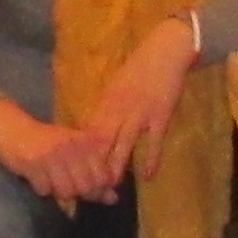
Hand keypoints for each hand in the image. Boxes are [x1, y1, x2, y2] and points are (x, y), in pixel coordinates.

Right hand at [0, 95, 120, 208]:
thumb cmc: (45, 140)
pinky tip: (38, 177)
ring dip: (58, 192)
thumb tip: (113, 199)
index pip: (103, 177)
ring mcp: (52, 155)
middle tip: (66, 185)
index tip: (88, 188)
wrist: (10, 126)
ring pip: (66, 192)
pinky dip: (42, 189)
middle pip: (85, 188)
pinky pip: (45, 190)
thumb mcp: (73, 151)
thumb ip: (95, 174)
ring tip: (51, 181)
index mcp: (85, 141)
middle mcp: (71, 147)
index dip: (98, 189)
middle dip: (78, 194)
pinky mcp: (32, 163)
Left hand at [67, 17, 203, 194]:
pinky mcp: (160, 116)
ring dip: (116, 165)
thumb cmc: (139, 68)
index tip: (73, 170)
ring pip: (123, 144)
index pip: (88, 132)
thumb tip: (92, 129)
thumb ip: (105, 108)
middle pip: (101, 141)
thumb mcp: (115, 86)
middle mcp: (118, 110)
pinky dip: (151, 159)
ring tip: (110, 185)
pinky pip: (154, 142)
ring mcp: (139, 114)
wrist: (164, 52)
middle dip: (93, 164)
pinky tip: (148, 176)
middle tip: (87, 185)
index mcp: (106, 102)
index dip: (80, 153)